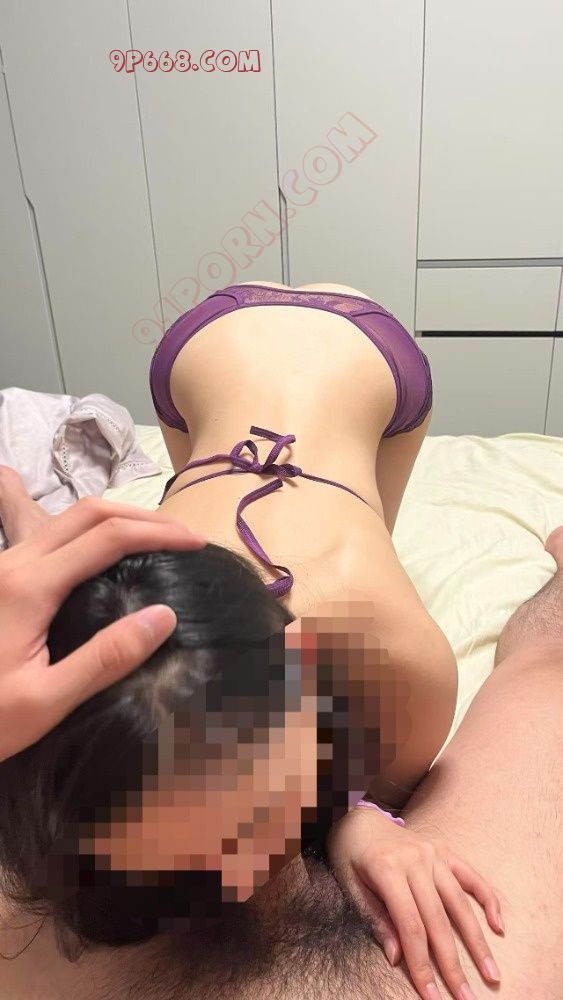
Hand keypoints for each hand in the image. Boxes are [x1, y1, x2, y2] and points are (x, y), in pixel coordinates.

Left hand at [0, 497, 205, 761]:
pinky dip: (93, 533)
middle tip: (186, 536)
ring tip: (157, 539)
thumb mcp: (45, 702)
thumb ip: (106, 658)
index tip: (196, 544)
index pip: (106, 537)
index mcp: (28, 586)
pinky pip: (52, 536)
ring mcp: (2, 566)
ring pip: (67, 519)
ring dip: (117, 519)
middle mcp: (13, 563)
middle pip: (88, 512)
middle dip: (143, 516)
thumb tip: (165, 615)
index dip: (158, 533)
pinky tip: (110, 556)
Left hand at [327, 806, 502, 999]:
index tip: (432, 996)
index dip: (421, 964)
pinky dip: (487, 899)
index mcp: (387, 869)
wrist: (360, 820)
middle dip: (453, 965)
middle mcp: (415, 860)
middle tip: (466, 998)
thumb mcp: (350, 885)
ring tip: (491, 974)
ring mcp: (433, 854)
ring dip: (477, 942)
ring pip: (460, 904)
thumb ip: (375, 919)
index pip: (410, 926)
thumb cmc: (350, 856)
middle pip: (438, 921)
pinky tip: (499, 926)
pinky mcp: (444, 851)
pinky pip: (471, 876)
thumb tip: (397, 958)